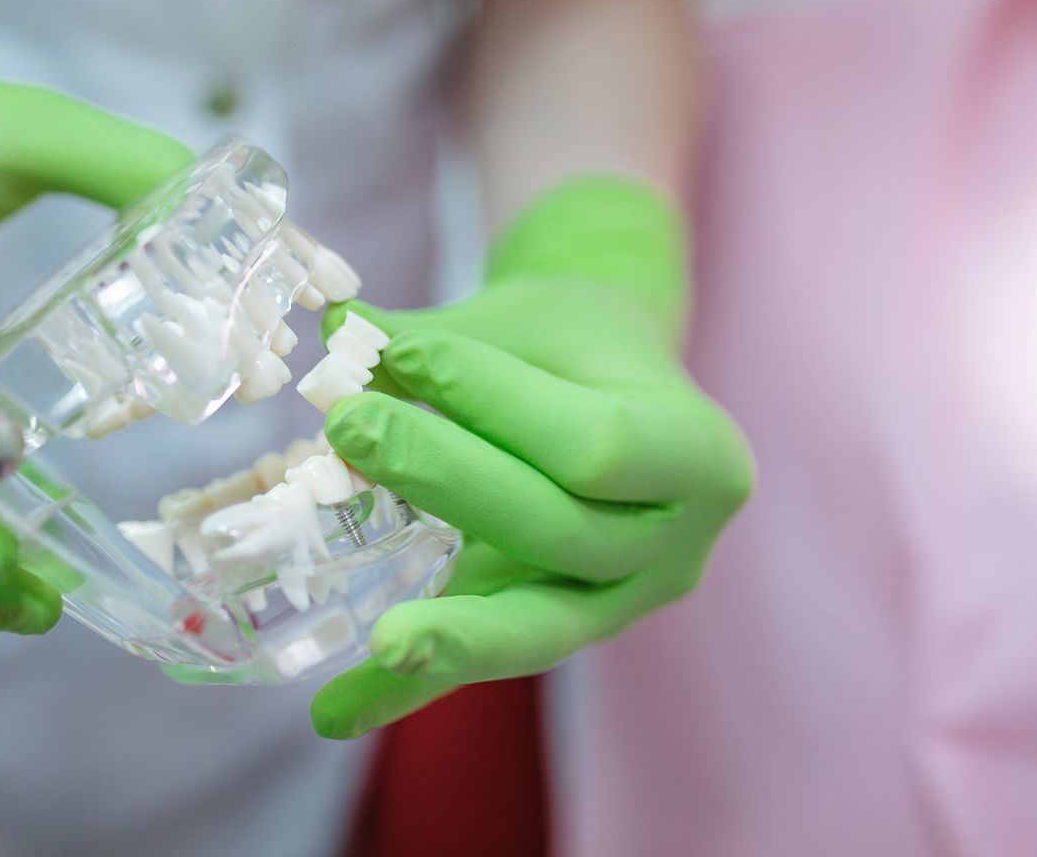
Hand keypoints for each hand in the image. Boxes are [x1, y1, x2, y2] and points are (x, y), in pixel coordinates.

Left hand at [307, 177, 752, 737]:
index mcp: (700, 455)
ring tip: (378, 639)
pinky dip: (403, 695)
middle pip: (564, 530)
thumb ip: (441, 341)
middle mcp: (677, 548)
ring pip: (537, 625)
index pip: (602, 441)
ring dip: (449, 626)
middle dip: (451, 478)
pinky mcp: (553, 636)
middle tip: (352, 427)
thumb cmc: (574, 347)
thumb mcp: (527, 324)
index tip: (407, 352)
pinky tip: (336, 712)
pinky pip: (481, 671)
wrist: (609, 390)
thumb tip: (337, 334)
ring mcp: (621, 607)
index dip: (500, 401)